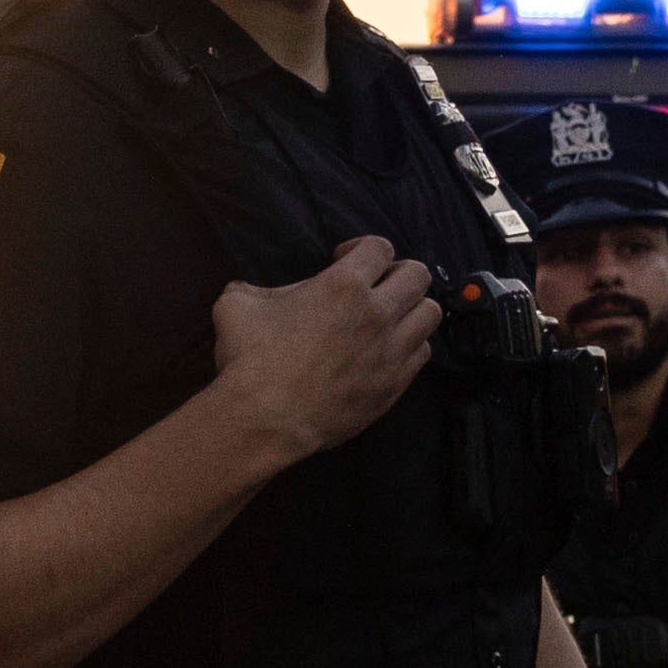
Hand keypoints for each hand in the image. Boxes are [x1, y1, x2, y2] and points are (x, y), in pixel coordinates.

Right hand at [203, 238, 441, 475]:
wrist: (265, 420)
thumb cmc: (249, 360)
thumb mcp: (237, 305)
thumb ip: (256, 288)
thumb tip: (260, 293)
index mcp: (344, 285)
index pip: (380, 247)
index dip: (362, 248)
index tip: (344, 261)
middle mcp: (378, 314)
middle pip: (418, 274)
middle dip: (396, 273)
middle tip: (374, 286)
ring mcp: (391, 352)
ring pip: (430, 313)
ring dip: (410, 309)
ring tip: (387, 318)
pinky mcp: (394, 385)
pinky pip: (422, 354)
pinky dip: (408, 346)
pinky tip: (384, 351)